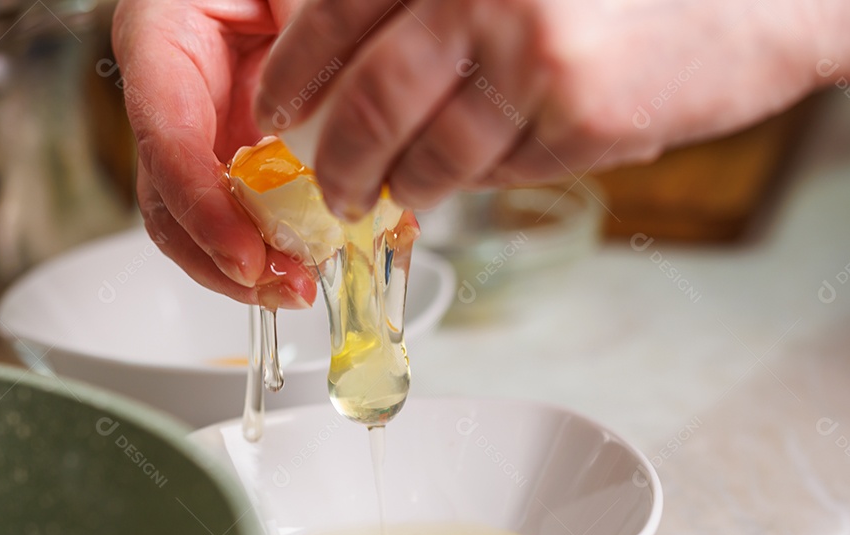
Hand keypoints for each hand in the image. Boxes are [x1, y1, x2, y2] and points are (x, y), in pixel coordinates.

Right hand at [112, 0, 315, 308]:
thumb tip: (356, 125)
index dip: (201, 208)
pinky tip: (310, 261)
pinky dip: (274, 245)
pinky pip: (243, 213)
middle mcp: (171, 95)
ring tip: (297, 287)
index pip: (163, 135)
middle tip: (284, 286)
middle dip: (223, 255)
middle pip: (169, 197)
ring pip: (199, 220)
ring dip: (245, 266)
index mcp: (161, 38)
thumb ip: (315, 45)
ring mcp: (202, 132)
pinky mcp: (237, 155)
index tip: (245, 255)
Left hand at [254, 0, 825, 217]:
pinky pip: (495, 172)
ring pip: (425, 152)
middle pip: (366, 98)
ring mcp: (528, 50)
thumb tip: (364, 80)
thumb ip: (443, 10)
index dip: (292, 73)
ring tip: (383, 200)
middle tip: (326, 185)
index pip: (334, 13)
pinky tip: (461, 183)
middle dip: (334, 159)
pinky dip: (469, 186)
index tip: (275, 110)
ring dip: (394, 188)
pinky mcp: (575, 114)